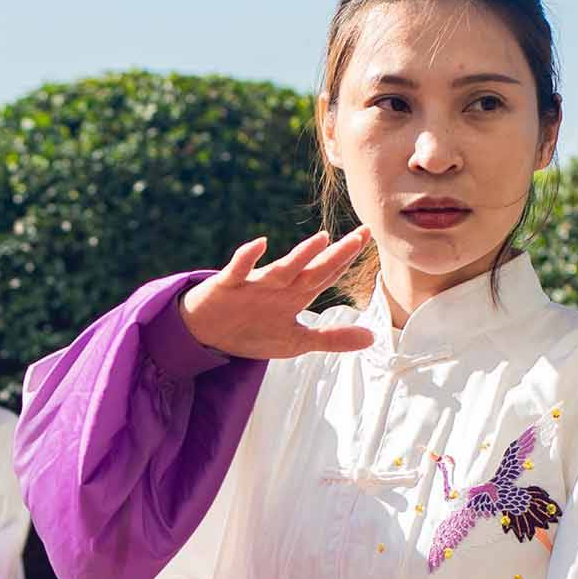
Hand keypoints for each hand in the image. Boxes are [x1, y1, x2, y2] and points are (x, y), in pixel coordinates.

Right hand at [178, 233, 376, 362]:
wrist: (204, 332)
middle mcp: (279, 285)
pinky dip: (248, 258)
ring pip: (281, 269)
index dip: (347, 259)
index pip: (327, 274)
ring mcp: (254, 284)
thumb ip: (332, 338)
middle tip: (361, 236)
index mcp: (295, 295)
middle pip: (312, 269)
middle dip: (336, 254)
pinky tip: (260, 245)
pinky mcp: (228, 285)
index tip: (369, 236)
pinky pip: (239, 269)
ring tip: (321, 240)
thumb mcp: (296, 342)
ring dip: (300, 255)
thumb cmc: (252, 332)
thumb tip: (373, 338)